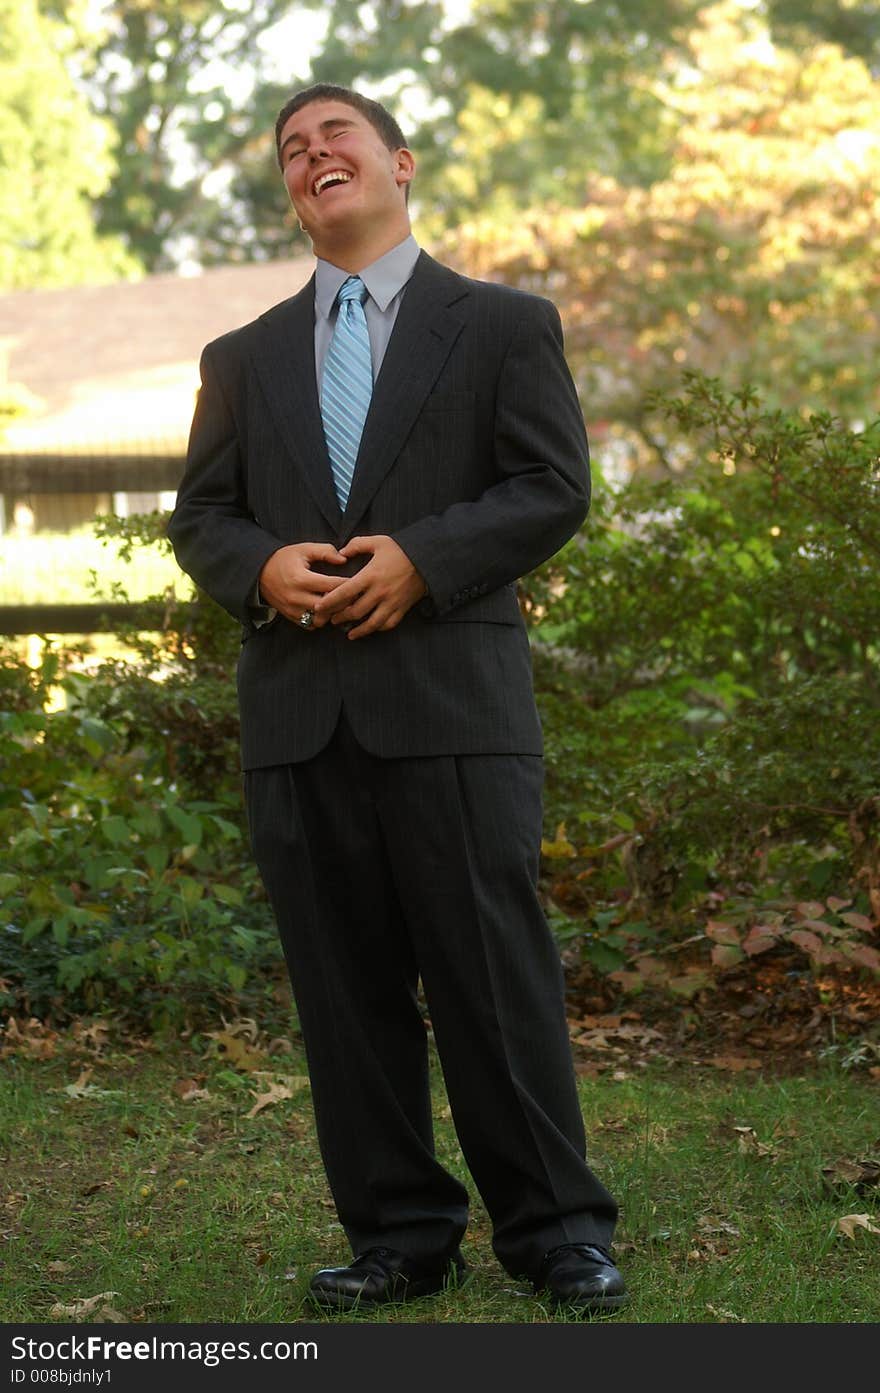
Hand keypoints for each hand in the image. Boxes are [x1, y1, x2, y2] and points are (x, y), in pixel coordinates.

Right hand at [258, 543, 347, 627]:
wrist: (259, 572)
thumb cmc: (284, 558)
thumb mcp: (303, 549)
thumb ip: (325, 551)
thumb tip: (344, 559)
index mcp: (300, 578)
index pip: (332, 585)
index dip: (347, 583)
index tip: (357, 580)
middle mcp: (296, 597)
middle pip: (328, 606)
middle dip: (343, 601)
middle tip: (352, 595)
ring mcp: (292, 609)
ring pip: (321, 619)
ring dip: (332, 613)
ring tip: (338, 602)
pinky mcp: (290, 616)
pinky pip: (311, 625)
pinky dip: (320, 619)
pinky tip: (325, 610)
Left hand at [312, 535, 426, 639]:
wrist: (428, 559)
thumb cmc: (401, 550)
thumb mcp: (378, 541)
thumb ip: (357, 545)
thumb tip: (341, 553)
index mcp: (370, 575)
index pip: (345, 592)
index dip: (330, 601)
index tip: (320, 607)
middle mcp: (380, 592)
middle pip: (355, 611)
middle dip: (340, 617)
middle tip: (330, 619)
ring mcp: (392, 602)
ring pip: (371, 623)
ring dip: (357, 629)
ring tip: (347, 632)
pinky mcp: (402, 608)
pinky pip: (388, 624)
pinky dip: (377, 629)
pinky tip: (369, 630)